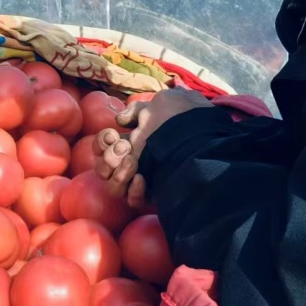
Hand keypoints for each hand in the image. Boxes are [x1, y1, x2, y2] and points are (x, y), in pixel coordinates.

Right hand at [93, 88, 213, 205]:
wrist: (202, 137)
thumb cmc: (182, 119)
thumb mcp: (160, 105)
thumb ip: (137, 111)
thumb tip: (120, 120)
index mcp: (133, 144)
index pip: (104, 147)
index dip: (102, 142)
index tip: (112, 135)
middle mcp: (134, 164)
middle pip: (104, 168)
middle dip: (109, 157)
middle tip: (124, 147)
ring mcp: (142, 181)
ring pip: (114, 187)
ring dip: (119, 173)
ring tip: (132, 163)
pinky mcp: (153, 197)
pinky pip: (133, 200)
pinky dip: (134, 190)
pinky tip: (142, 179)